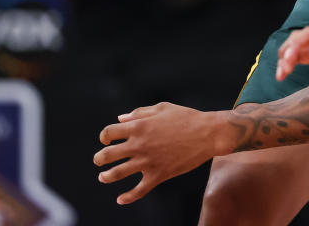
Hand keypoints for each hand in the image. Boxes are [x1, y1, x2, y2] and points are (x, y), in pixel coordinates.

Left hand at [94, 102, 222, 204]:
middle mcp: (140, 144)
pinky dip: (127, 197)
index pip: (109, 133)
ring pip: (117, 173)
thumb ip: (140, 113)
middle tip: (99, 160)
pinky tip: (121, 199)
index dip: (104, 136)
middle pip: (107, 154)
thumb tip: (121, 118)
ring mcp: (148, 161)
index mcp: (139, 126)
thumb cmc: (187, 118)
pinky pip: (139, 190)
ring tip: (103, 177)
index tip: (107, 140)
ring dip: (106, 176)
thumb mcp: (163, 108)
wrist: (208, 134)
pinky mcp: (159, 175)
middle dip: (99, 158)